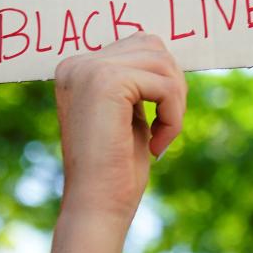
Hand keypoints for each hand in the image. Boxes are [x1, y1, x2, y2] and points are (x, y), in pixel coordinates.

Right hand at [53, 33, 186, 234]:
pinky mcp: (105, 81)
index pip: (139, 46)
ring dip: (175, 102)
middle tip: (166, 127)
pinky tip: (158, 144)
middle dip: (172, 86)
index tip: (157, 121)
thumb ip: (140, 82)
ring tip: (163, 136)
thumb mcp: (128, 114)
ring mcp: (88, 70)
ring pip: (162, 62)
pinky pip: (164, 84)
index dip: (162, 82)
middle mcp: (77, 64)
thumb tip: (168, 55)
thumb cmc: (116, 170)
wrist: (96, 206)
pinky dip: (173, 115)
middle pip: (152, 46)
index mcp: (78, 69)